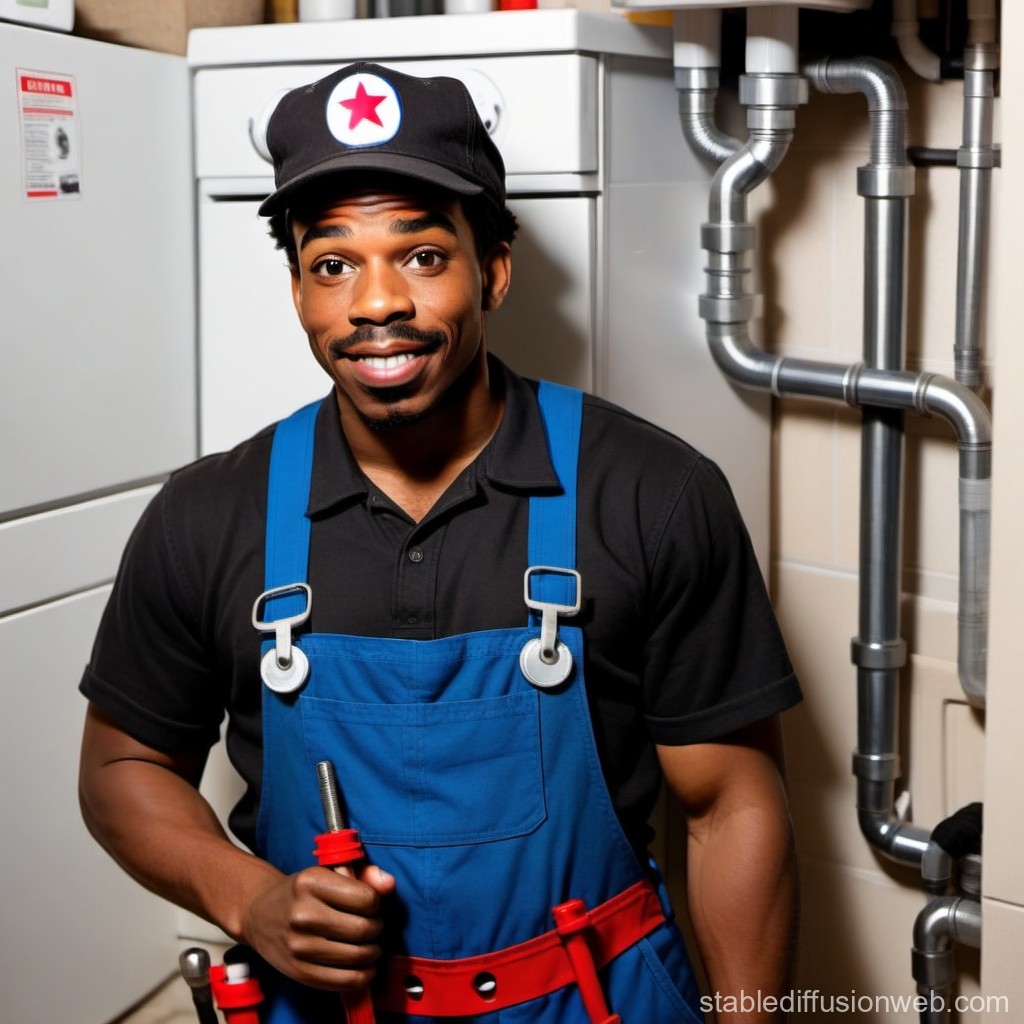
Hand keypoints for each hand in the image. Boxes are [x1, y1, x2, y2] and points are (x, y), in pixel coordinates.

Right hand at [241, 863, 395, 990]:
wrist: (258, 913)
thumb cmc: (302, 892)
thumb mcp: (329, 873)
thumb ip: (364, 875)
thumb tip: (390, 884)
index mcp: (310, 882)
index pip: (365, 899)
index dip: (374, 903)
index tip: (368, 904)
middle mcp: (302, 914)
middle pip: (363, 929)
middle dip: (376, 928)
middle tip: (371, 926)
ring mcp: (298, 946)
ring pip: (357, 956)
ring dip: (372, 952)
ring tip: (368, 945)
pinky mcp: (298, 972)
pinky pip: (344, 981)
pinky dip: (363, 976)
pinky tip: (364, 967)